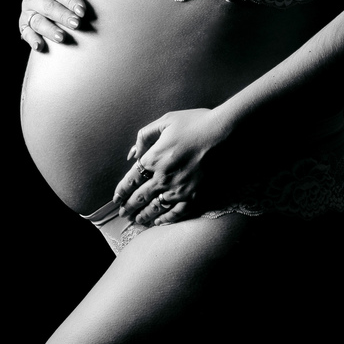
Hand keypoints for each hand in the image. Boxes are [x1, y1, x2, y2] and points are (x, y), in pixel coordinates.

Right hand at [19, 0, 90, 50]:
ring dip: (49, 30)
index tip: (82, 10)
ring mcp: (28, 8)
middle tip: (77, 24)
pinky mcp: (25, 21)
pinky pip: (25, 31)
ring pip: (36, 20)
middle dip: (62, 16)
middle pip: (46, 5)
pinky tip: (40, 46)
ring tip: (62, 38)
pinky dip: (31, 39)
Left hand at [112, 109, 233, 226]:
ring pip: (155, 208)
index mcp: (153, 158)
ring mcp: (179, 190)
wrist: (226, 134)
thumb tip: (132, 153)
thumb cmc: (197, 123)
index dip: (121, 192)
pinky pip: (176, 214)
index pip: (130, 180)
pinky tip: (159, 222)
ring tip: (137, 221)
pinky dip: (166, 220)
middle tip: (123, 214)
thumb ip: (145, 136)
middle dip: (129, 207)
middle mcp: (162, 178)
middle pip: (139, 198)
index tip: (116, 199)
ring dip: (143, 216)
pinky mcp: (195, 197)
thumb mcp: (167, 120)